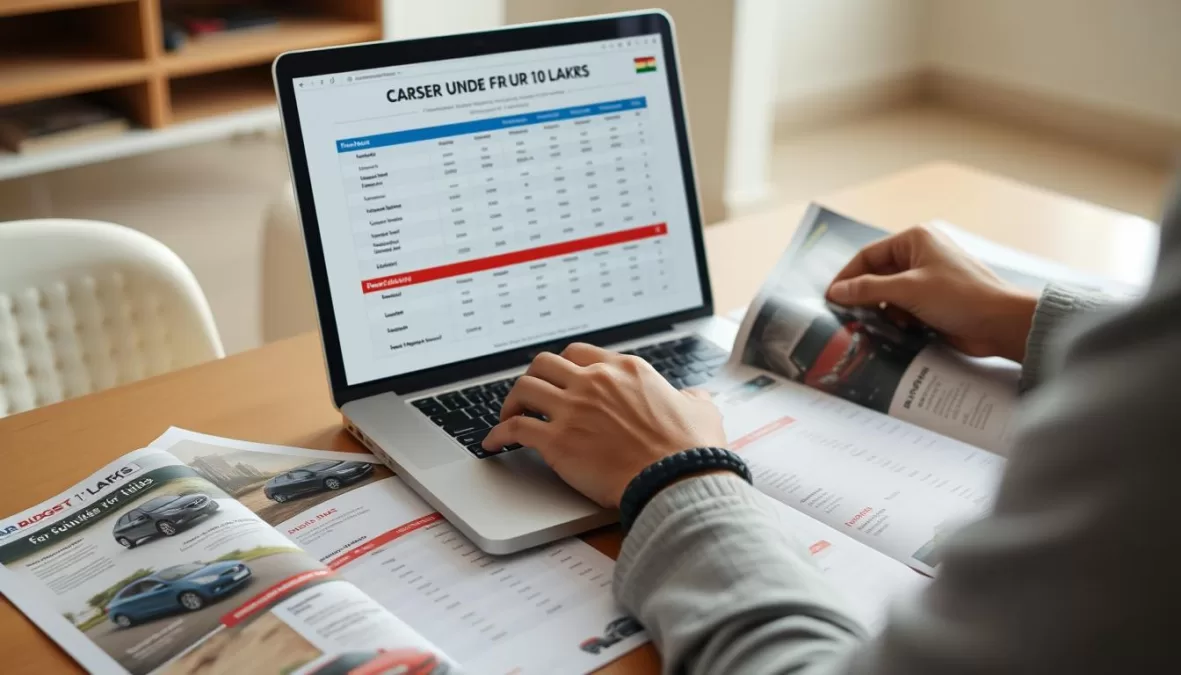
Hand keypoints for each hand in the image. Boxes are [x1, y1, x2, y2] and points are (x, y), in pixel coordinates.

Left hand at [482, 343, 726, 507]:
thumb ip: (691, 399)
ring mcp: (574, 410)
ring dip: (512, 401)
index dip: (565, 366)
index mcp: (626, 370)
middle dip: (534, 377)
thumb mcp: (700, 412)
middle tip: (529, 395)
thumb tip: (694, 398)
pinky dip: (498, 433)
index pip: (580, 353)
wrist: (676, 479)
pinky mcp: (558, 441)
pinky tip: (494, 442)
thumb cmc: (690, 450)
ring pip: (525, 388)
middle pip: (545, 363)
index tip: (559, 379)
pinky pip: (515, 427)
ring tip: (508, 415)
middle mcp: (595, 382)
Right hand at [827, 225, 1038, 361]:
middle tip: (844, 315)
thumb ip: (868, 289)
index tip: (831, 297)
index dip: (848, 276)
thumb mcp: (908, 290)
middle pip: (877, 275)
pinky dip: (895, 320)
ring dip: (880, 310)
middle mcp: (920, 256)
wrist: (1001, 324)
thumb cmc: (960, 296)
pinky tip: (892, 332)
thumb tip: (835, 292)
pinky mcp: (932, 302)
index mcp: (915, 240)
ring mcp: (927, 280)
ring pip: (888, 294)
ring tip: (869, 326)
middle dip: (863, 296)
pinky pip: (902, 308)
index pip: (868, 255)